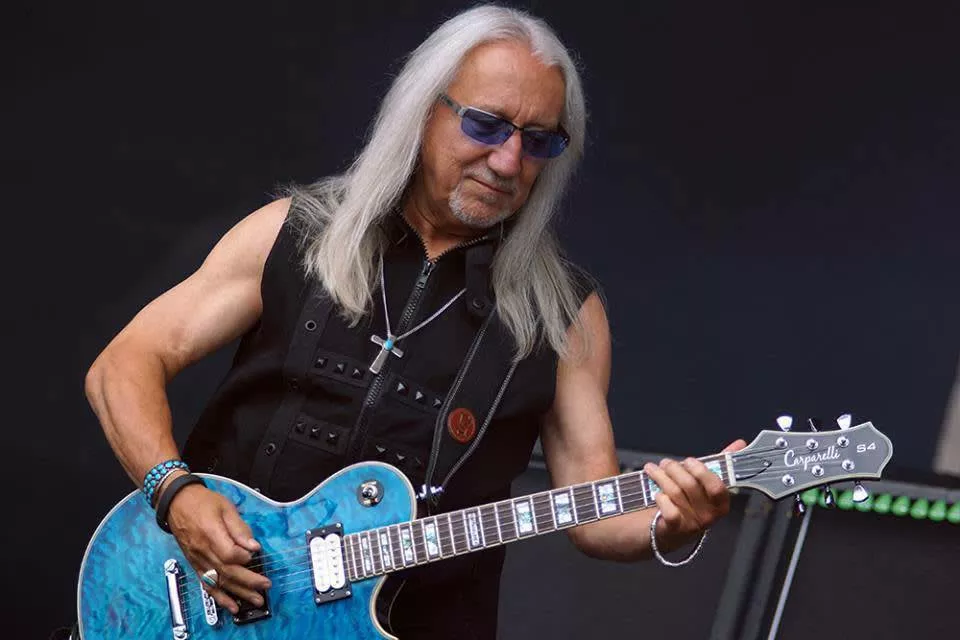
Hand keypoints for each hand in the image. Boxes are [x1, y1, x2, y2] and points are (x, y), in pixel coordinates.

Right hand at [164, 483, 270, 613]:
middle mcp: (202, 551)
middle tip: (266, 586)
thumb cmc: (203, 502)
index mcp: (210, 534)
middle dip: (249, 582)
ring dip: (238, 593)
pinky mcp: (195, 565)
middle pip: (227, 571)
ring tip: (255, 600)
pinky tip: (232, 605)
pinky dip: (220, 597)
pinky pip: (207, 584)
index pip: (229, 554)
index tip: (256, 554)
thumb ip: (239, 528)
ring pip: (219, 581)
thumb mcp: (225, 507)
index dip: (244, 557)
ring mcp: (197, 560)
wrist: (177, 503)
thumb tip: (253, 547)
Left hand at [643, 439, 746, 549]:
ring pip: (676, 493)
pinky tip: (656, 492)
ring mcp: (692, 524)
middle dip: (675, 469)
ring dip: (661, 477)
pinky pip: (669, 511)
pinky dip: (660, 498)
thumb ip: (722, 464)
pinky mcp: (674, 530)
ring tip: (653, 469)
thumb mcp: (706, 484)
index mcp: (721, 504)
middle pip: (690, 486)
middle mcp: (709, 516)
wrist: (671, 531)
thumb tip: (740, 443)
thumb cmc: (691, 502)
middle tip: (666, 462)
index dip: (702, 471)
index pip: (717, 487)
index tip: (689, 460)